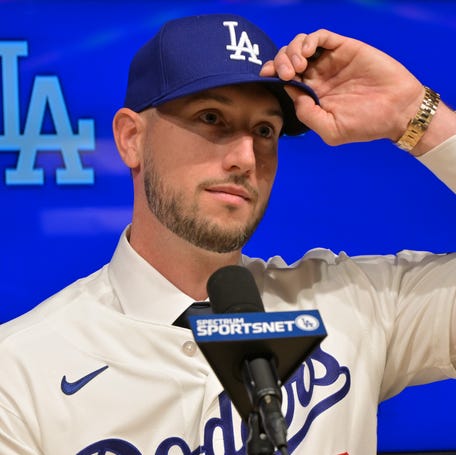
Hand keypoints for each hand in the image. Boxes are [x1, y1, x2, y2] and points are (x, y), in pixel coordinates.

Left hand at [261, 29, 423, 145]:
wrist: (398, 112)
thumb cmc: (365, 125)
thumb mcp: (330, 129)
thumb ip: (306, 113)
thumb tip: (289, 91)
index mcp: (311, 95)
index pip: (284, 80)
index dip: (272, 75)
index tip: (265, 76)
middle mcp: (318, 77)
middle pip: (287, 60)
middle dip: (279, 62)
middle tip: (286, 74)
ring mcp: (330, 62)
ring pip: (300, 45)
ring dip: (291, 51)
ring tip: (298, 66)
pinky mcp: (344, 48)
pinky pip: (321, 37)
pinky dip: (309, 40)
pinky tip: (307, 53)